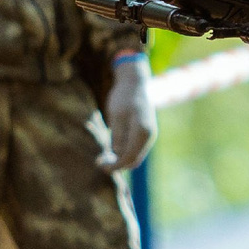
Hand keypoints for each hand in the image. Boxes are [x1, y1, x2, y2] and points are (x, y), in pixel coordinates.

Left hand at [100, 56, 158, 172]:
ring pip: (134, 155)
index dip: (114, 165)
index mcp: (142, 132)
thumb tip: (116, 157)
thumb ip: (118, 137)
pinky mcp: (144, 133)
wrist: (135, 82)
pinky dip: (123, 152)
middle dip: (117, 164)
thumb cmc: (123, 97)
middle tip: (99, 162)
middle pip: (134, 160)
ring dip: (119, 159)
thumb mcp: (116, 116)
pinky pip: (134, 148)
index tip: (99, 165)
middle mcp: (149, 136)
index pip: (129, 157)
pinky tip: (110, 149)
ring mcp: (148, 135)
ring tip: (103, 156)